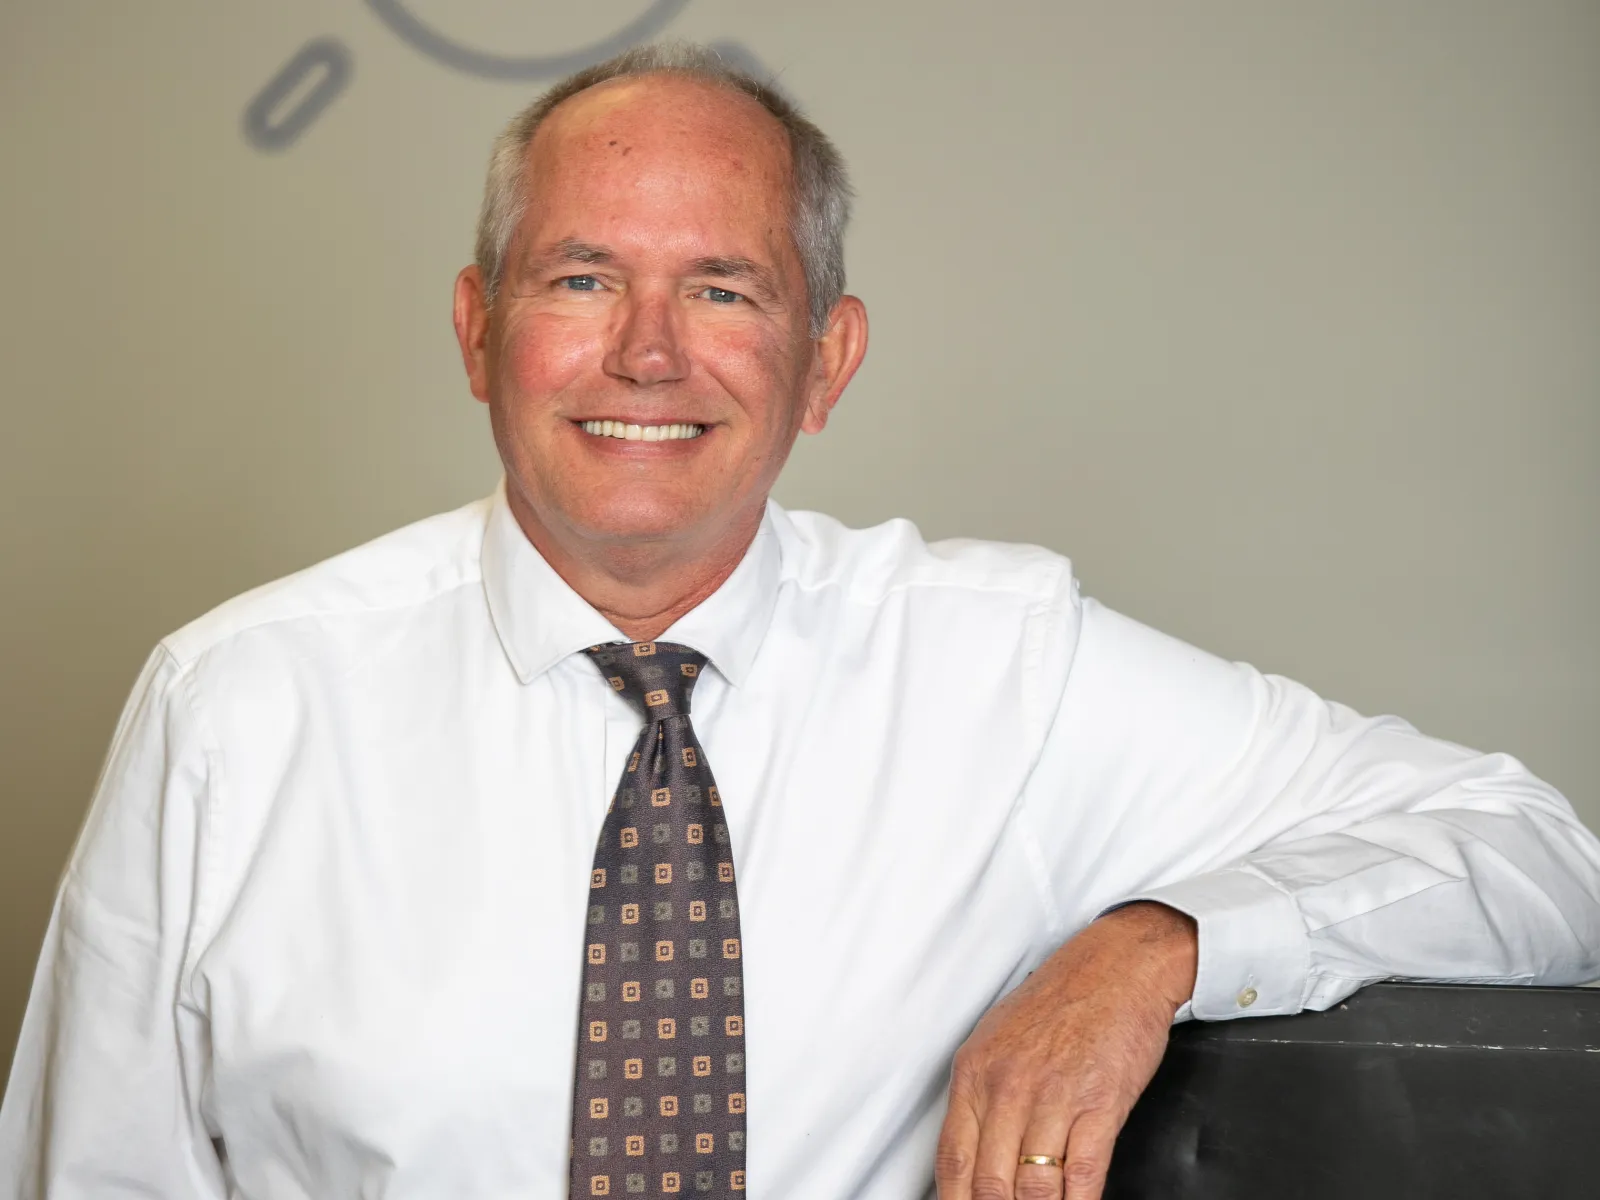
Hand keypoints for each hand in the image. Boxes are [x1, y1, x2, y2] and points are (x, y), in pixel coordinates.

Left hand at [934, 902, 1197, 1199]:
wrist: (1118, 966)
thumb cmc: (1061, 1002)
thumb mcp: (998, 1041)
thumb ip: (981, 1098)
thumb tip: (969, 1154)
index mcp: (976, 1072)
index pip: (952, 1160)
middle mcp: (1008, 1085)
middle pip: (989, 1182)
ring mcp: (1053, 1096)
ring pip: (1034, 1186)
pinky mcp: (1100, 1104)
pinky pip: (1082, 1174)